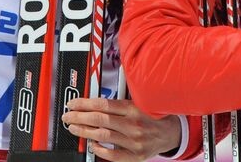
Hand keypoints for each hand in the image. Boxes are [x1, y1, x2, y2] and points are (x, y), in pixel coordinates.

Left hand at [59, 98, 182, 161]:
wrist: (172, 132)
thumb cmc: (154, 114)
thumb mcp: (141, 99)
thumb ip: (123, 95)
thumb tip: (106, 86)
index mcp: (134, 108)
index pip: (103, 104)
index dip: (84, 103)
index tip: (73, 103)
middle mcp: (133, 124)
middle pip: (99, 120)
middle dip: (79, 117)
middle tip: (68, 116)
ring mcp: (134, 141)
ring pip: (103, 136)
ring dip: (85, 132)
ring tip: (74, 128)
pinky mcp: (135, 155)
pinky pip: (113, 155)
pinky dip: (100, 149)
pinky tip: (92, 144)